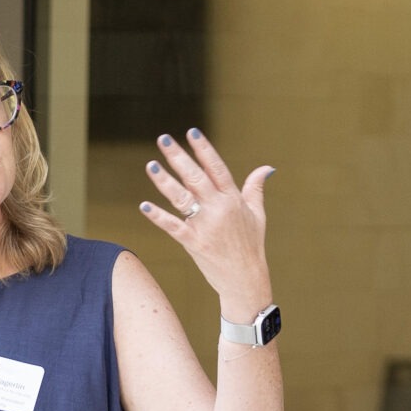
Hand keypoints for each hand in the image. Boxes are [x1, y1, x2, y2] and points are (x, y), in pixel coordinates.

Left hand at [138, 128, 273, 313]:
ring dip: (165, 181)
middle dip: (179, 157)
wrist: (246, 279)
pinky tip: (144, 205)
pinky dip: (158, 217)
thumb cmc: (252, 245)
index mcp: (233, 199)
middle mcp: (219, 209)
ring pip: (182, 198)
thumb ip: (256, 188)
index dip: (204, 149)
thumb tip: (267, 168)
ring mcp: (206, 226)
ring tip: (151, 165)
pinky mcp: (194, 243)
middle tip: (164, 139)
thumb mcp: (258, 214)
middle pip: (196, 177)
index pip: (217, 168)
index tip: (191, 131)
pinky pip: (173, 227)